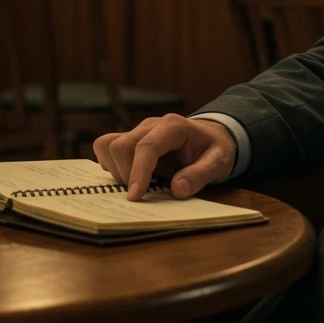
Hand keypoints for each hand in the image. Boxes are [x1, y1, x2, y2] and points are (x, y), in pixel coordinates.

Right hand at [93, 115, 237, 200]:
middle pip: (121, 146)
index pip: (147, 146)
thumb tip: (177, 189)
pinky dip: (111, 165)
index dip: (138, 172)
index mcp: (173, 127)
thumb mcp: (218, 163)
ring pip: (108, 145)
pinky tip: (131, 176)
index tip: (135, 197)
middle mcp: (151, 125)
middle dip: (127, 174)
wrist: (211, 138)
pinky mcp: (130, 139)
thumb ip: (200, 175)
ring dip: (117, 170)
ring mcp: (137, 131)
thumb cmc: (214, 150)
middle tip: (147, 192)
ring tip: (141, 183)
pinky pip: (105, 147)